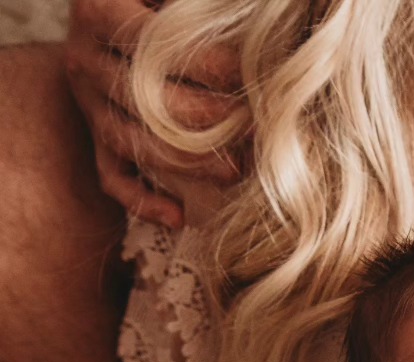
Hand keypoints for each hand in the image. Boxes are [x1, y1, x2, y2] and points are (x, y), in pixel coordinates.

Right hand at [65, 0, 243, 227]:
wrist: (107, 21)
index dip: (209, 63)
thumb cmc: (160, 8)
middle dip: (209, 118)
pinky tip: (179, 216)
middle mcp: (85, 61)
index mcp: (99, 12)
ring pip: (133, 143)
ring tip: (236, 171)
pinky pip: (112, 178)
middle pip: (147, 101)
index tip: (254, 75)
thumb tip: (252, 19)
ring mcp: (88, 104)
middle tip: (256, 126)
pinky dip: (143, 202)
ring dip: (188, 163)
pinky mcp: (95, 138)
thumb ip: (194, 6)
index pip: (155, 45)